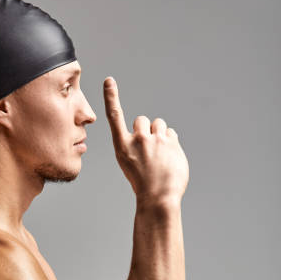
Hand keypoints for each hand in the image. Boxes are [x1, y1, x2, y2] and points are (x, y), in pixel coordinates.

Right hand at [103, 76, 188, 204]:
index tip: (109, 81)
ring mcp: (155, 140)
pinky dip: (171, 143)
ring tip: (160, 155)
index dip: (111, 97)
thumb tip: (154, 135)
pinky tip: (169, 158)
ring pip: (159, 125)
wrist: (158, 198)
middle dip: (147, 130)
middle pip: (142, 120)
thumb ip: (138, 146)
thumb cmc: (144, 185)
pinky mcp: (171, 142)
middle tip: (150, 149)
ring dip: (160, 135)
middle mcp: (138, 140)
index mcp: (122, 147)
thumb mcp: (131, 165)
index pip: (115, 116)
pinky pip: (171, 133)